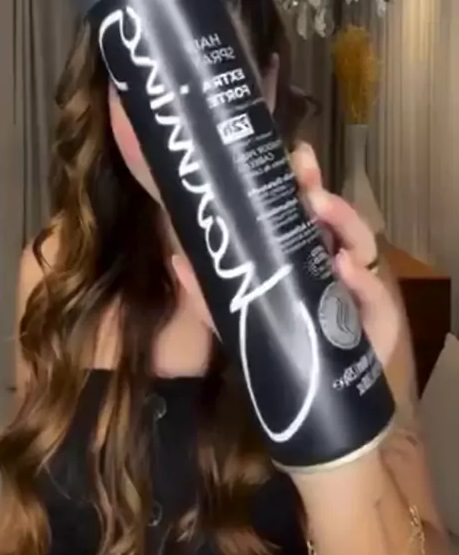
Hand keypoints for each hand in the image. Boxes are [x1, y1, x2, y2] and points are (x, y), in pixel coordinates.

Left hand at [172, 142, 400, 383]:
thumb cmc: (282, 346)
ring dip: (343, 222)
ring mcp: (360, 288)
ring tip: (320, 209)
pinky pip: (375, 298)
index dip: (305, 181)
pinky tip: (344, 267)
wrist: (314, 398)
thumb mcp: (241, 316)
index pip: (310, 210)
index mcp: (308, 253)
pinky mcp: (377, 321)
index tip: (295, 156)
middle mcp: (337, 262)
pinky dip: (361, 281)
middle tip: (305, 177)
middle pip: (337, 219)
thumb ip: (210, 292)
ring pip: (362, 244)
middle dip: (323, 193)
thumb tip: (177, 257)